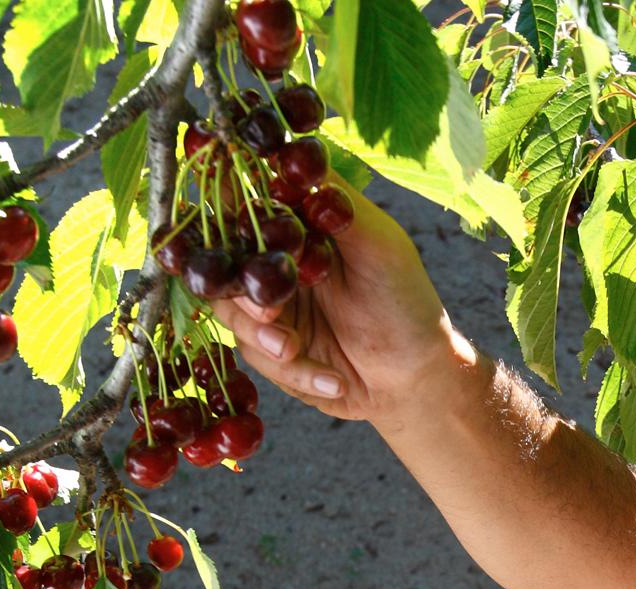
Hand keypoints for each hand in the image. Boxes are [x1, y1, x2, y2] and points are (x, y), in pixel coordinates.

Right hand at [209, 177, 475, 427]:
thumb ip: (339, 207)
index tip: (228, 229)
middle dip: (240, 291)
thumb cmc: (405, 302)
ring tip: (295, 352)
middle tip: (270, 312)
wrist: (415, 377)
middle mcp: (275, 261)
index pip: (245, 205)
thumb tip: (302, 159)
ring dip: (264, 337)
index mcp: (297, 225)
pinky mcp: (271, 350)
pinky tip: (336, 382)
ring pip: (230, 314)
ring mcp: (269, 306)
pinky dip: (297, 373)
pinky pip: (256, 357)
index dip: (226, 210)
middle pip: (220, 263)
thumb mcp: (381, 247)